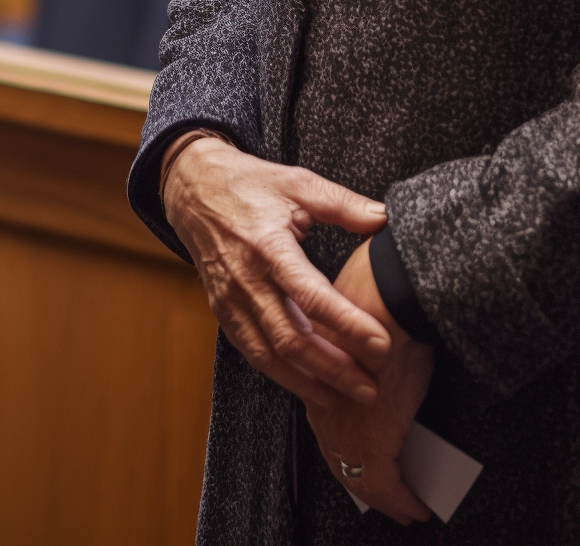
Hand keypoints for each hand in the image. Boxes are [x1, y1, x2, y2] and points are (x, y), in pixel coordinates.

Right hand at [159, 133, 391, 405]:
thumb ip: (343, 204)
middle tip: (372, 387)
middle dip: (335, 368)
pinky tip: (311, 386)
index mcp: (268, 245)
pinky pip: (254, 352)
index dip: (348, 324)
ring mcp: (231, 300)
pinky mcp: (224, 311)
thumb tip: (386, 219)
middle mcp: (246, 279)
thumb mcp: (297, 183)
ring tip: (347, 397)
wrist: (193, 188)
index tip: (382, 343)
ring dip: (310, 381)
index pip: (312, 295)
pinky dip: (283, 375)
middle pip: (292, 338)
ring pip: (271, 354)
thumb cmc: (249, 184)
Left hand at [303, 239, 434, 525]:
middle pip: (339, 455)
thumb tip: (377, 358)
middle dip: (359, 479)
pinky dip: (401, 500)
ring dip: (382, 496)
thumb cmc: (375, 301)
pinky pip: (386, 485)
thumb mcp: (354, 326)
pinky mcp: (372, 438)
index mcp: (316, 378)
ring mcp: (345, 424)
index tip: (356, 460)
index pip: (325, 425)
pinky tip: (416, 507)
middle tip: (384, 497)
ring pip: (359, 475)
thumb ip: (355, 351)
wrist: (384, 298)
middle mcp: (324, 407)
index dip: (342, 448)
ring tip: (403, 507)